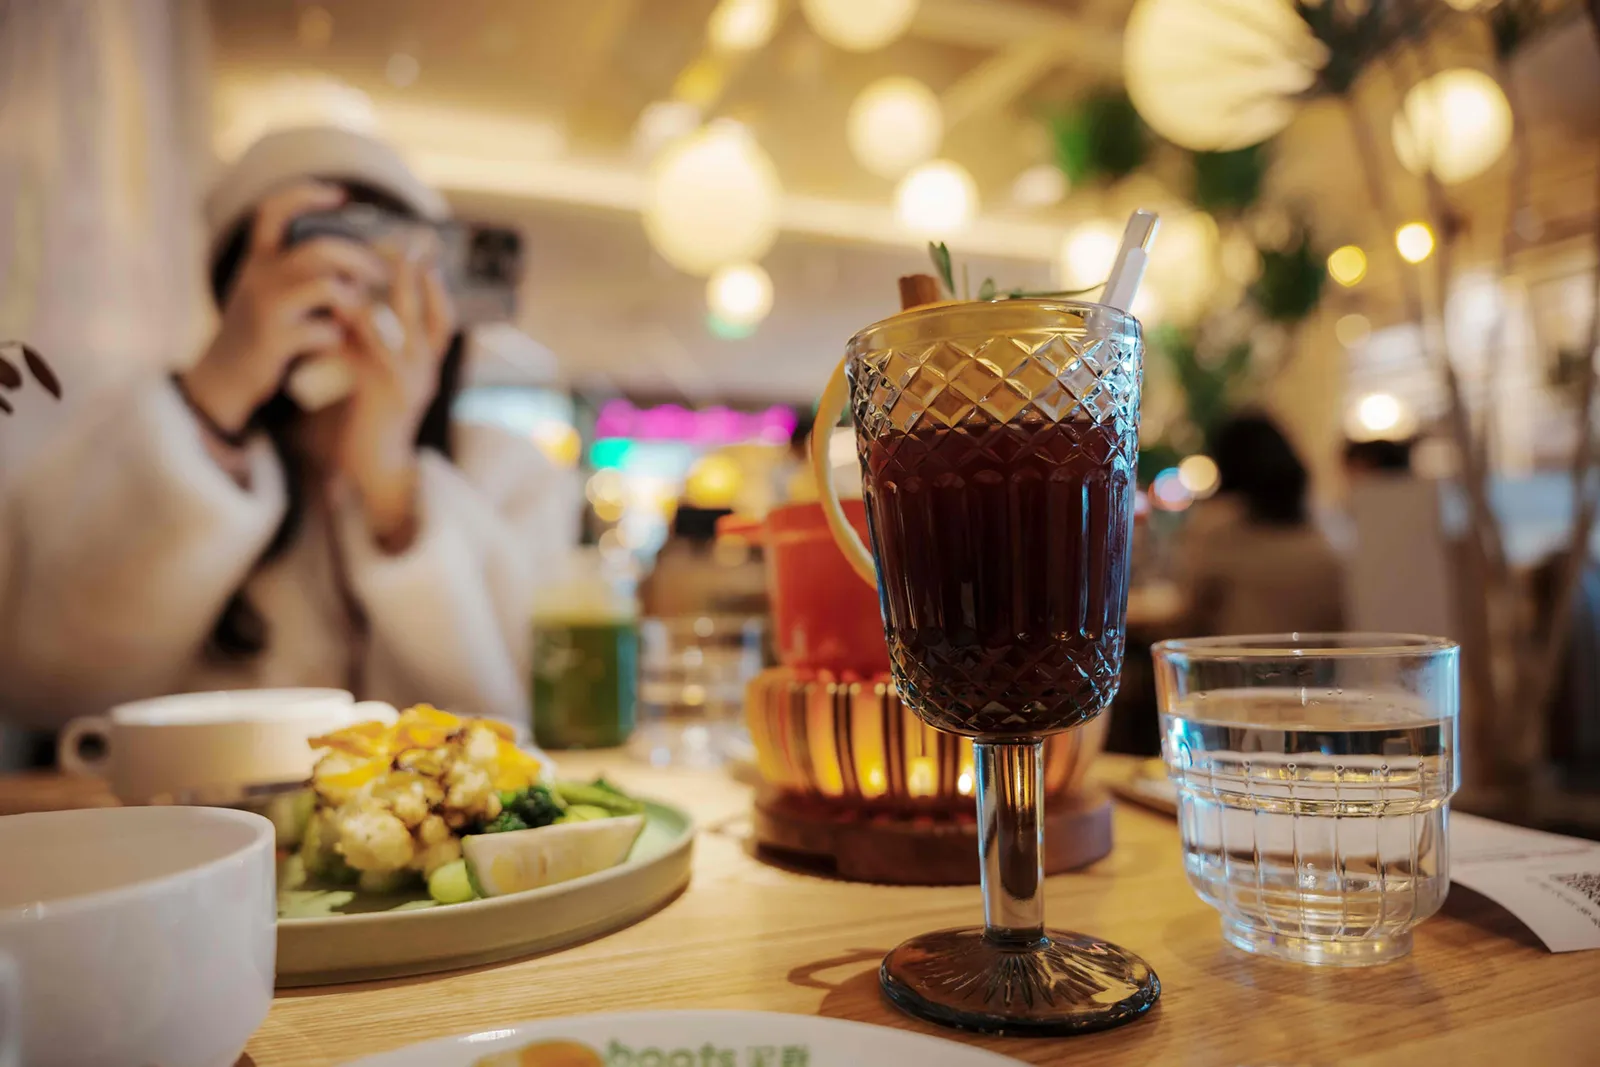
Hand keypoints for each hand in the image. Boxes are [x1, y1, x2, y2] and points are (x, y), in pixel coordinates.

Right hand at [181, 182, 385, 435]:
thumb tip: (354, 255)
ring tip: (358, 312)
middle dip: (361, 259)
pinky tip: (336, 342)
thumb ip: (296, 270)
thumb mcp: (265, 290)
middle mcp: (260, 277)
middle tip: (382, 272)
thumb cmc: (257, 329)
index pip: (274, 211)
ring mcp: (267, 309)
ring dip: (354, 299)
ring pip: (327, 287)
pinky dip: (338, 337)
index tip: (340, 194)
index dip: (306, 195)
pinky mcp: (275, 340)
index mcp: (258, 259)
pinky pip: (324, 331)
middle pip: (320, 250)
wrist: (222, 376)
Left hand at [334, 237, 456, 548]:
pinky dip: (350, 331)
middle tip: (404, 239)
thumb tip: (361, 305)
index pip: (442, 318)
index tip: (429, 252)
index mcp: (428, 365)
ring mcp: (406, 381)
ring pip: (397, 325)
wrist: (374, 468)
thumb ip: (378, 345)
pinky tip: (336, 314)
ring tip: (364, 267)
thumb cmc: (374, 420)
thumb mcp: (382, 375)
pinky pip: (366, 352)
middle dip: (415, 272)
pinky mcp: (381, 393)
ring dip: (381, 293)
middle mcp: (424, 370)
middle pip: (424, 311)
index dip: (437, 286)